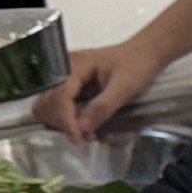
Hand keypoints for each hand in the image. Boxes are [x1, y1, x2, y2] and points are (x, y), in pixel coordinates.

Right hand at [38, 35, 159, 142]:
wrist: (143, 53)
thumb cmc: (137, 66)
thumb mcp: (125, 87)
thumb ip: (103, 106)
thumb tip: (82, 129)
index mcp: (75, 65)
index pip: (60, 95)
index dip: (66, 120)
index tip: (78, 139)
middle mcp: (63, 69)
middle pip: (48, 102)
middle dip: (63, 123)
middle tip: (85, 137)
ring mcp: (64, 78)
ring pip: (48, 106)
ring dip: (62, 123)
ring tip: (85, 133)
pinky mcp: (69, 86)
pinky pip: (58, 106)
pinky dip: (66, 119)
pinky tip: (83, 126)